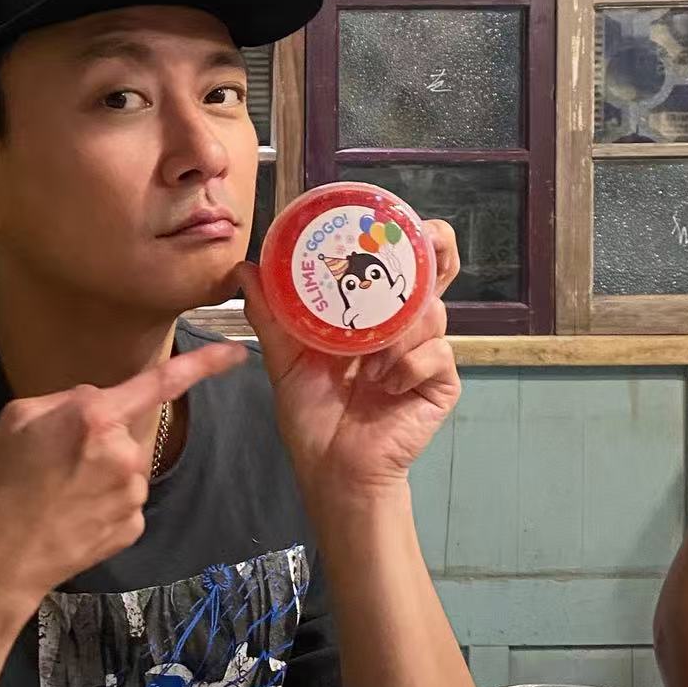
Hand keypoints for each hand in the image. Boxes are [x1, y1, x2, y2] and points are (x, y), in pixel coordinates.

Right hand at [0, 341, 245, 618]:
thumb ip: (67, 400)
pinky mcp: (133, 527)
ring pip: (124, 466)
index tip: (238, 352)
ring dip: (100, 472)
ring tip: (55, 494)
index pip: (161, 382)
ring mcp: (133, 494)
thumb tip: (97, 404)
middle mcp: (124, 452)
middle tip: (52, 463)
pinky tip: (70, 517)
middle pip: (124, 428)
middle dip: (98, 438)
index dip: (204, 364)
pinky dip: (102, 504)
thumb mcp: (17, 418)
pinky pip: (124, 500)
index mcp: (95, 416)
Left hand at [237, 220, 460, 502]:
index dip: (404, 236)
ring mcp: (425, 354)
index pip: (396, 264)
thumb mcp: (285, 359)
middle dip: (436, 250)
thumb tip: (246, 267)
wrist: (331, 469)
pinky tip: (384, 384)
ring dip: (397, 330)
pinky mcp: (440, 383)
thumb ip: (270, 314)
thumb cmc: (312, 415)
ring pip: (431, 312)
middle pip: (436, 274)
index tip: (393, 217)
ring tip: (367, 362)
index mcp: (371, 315)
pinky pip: (437, 353)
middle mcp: (404, 327)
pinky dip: (408, 364)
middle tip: (423, 241)